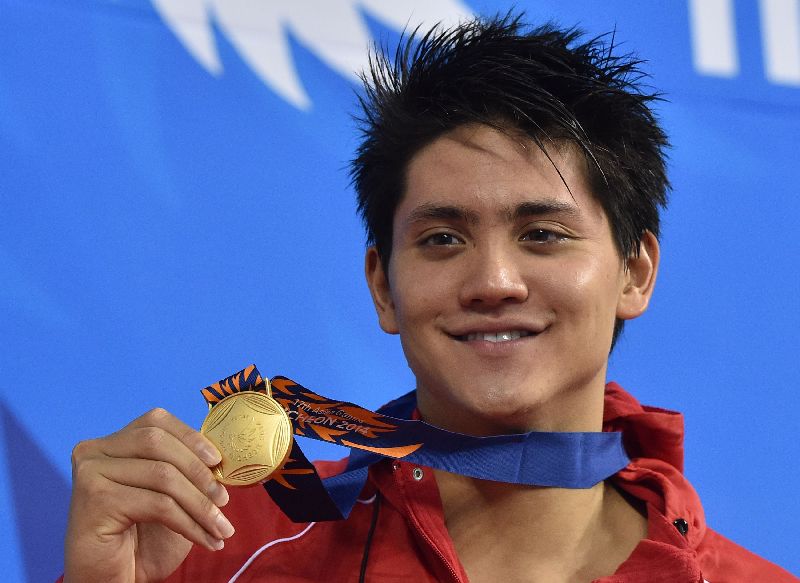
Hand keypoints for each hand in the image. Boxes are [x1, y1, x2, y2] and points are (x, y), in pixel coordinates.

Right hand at [64, 408, 233, 582]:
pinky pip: (158, 504)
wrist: (111, 580)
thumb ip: (184, 467)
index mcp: (111, 443)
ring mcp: (91, 474)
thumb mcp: (168, 494)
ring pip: (163, 476)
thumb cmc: (142, 537)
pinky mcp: (95, 500)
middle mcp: (94, 452)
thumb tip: (220, 453)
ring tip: (221, 527)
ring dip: (201, 505)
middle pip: (159, 442)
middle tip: (224, 500)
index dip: (191, 437)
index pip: (156, 421)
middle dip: (199, 472)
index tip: (218, 461)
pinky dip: (190, 523)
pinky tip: (206, 539)